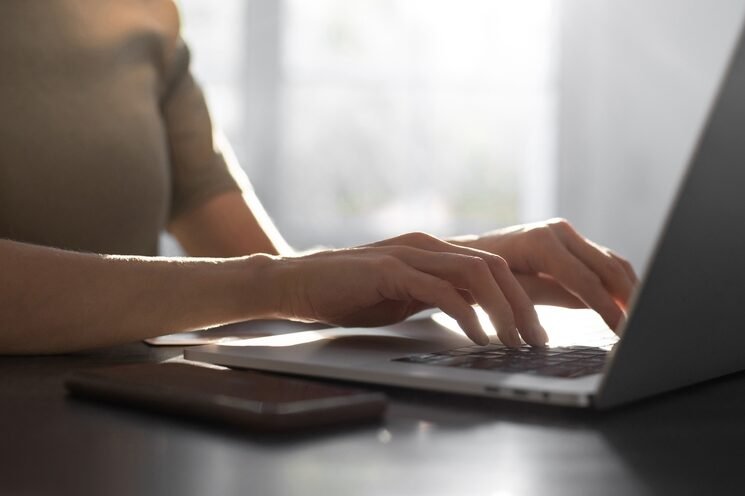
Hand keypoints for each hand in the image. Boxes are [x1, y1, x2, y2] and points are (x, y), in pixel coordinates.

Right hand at [267, 232, 548, 346]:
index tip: (534, 331)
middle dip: (522, 306)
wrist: (297, 282)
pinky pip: (440, 290)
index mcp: (433, 252)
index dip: (520, 298)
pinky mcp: (389, 269)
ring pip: (475, 273)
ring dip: (501, 310)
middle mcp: (427, 246)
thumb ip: (435, 298)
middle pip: (494, 267)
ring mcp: (409, 255)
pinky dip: (465, 314)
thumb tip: (474, 318)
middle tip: (536, 342)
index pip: (492, 268)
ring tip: (512, 342)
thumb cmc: (348, 293)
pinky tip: (475, 337)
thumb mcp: (403, 297)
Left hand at [450, 218, 637, 331]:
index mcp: (541, 243)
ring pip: (610, 262)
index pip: (586, 281)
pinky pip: (600, 261)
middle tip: (643, 326)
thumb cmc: (481, 277)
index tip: (624, 330)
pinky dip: (616, 281)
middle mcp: (557, 232)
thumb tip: (593, 306)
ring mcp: (565, 234)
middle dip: (629, 298)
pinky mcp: (569, 241)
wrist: (465, 255)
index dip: (608, 308)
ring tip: (642, 316)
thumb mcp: (513, 291)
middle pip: (607, 267)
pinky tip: (627, 301)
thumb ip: (553, 296)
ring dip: (629, 288)